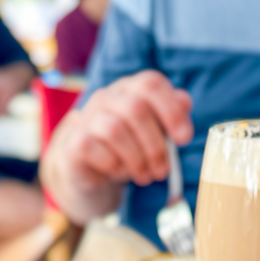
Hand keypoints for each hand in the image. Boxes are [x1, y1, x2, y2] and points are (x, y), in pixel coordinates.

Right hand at [65, 70, 193, 189]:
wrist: (90, 169)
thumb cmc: (129, 149)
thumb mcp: (154, 134)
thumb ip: (171, 117)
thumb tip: (185, 102)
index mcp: (130, 90)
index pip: (151, 84)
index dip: (171, 110)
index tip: (184, 139)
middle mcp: (107, 97)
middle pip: (136, 109)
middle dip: (156, 146)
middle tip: (162, 171)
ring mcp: (88, 117)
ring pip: (115, 131)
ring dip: (136, 160)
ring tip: (144, 176)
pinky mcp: (75, 142)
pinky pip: (94, 149)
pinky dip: (113, 166)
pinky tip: (119, 173)